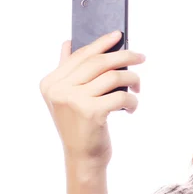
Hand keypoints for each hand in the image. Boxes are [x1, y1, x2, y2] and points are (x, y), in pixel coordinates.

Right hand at [39, 31, 145, 166]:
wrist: (83, 158)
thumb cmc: (81, 126)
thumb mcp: (67, 98)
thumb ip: (67, 71)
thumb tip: (70, 42)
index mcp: (51, 83)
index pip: (81, 55)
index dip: (101, 43)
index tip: (119, 34)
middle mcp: (59, 89)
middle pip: (99, 62)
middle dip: (124, 57)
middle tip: (141, 57)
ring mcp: (73, 100)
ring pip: (113, 77)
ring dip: (133, 81)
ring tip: (138, 88)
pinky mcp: (91, 112)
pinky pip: (121, 96)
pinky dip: (132, 101)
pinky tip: (131, 109)